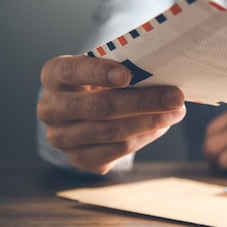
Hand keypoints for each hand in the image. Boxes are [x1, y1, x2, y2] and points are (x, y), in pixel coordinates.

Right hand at [37, 55, 185, 173]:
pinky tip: (162, 127)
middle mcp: (50, 108)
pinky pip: (116, 151)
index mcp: (54, 75)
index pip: (73, 71)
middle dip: (143, 101)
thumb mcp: (104, 67)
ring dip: (150, 122)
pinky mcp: (78, 159)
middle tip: (175, 96)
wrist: (84, 110)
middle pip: (100, 106)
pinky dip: (144, 138)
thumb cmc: (100, 81)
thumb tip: (164, 75)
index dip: (100, 72)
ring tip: (176, 112)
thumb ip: (124, 67)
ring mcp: (61, 137)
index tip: (128, 74)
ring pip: (111, 132)